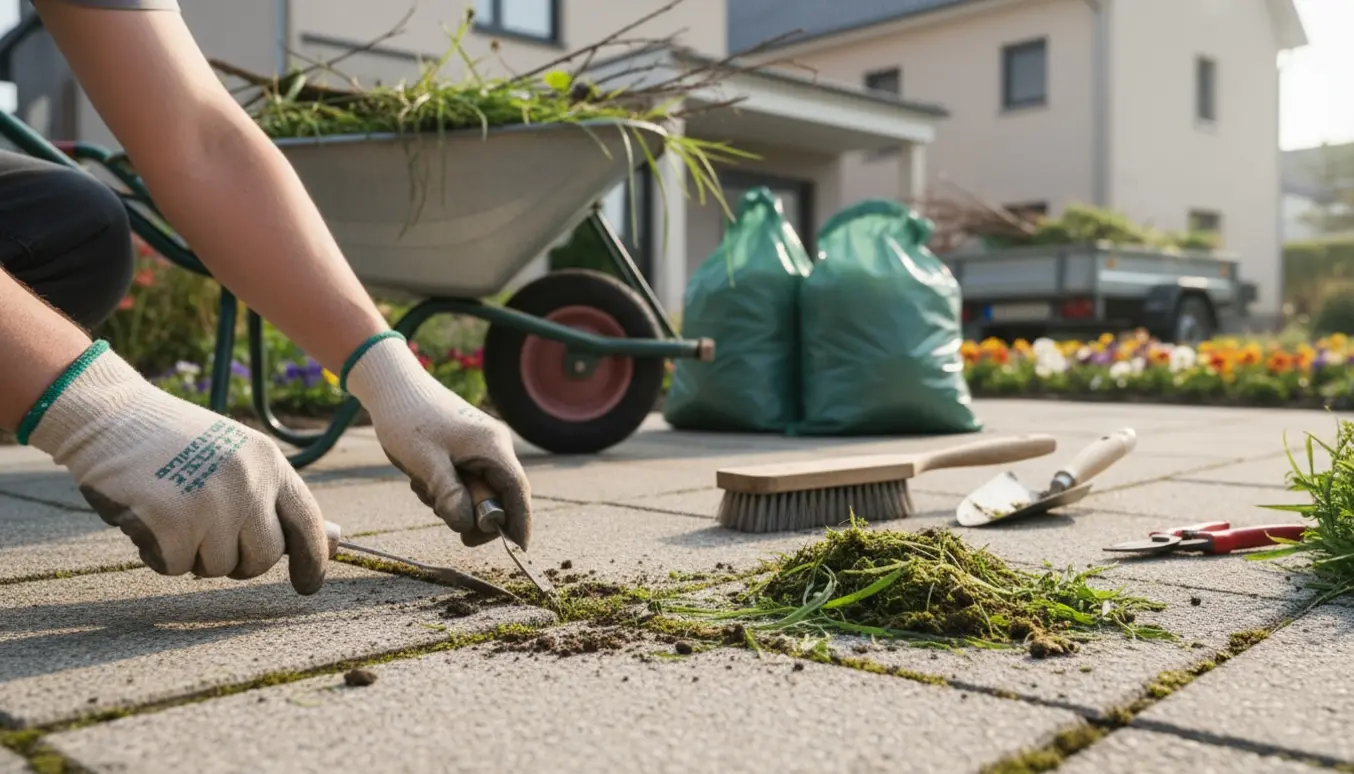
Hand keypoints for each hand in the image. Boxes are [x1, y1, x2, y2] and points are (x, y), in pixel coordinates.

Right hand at [23, 342, 329, 593]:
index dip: (313, 559)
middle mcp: (248, 483)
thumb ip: (272, 496)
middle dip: (239, 560)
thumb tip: (329, 541)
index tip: (308, 585)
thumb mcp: (236, 456)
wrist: (111, 417)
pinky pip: (175, 567)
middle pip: (264, 556)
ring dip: (194, 554)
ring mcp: (211, 504)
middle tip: (209, 538)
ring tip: (174, 514)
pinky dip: (159, 554)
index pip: (307, 522)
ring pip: (218, 566)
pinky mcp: (171, 523)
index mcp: (269, 463)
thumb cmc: (174, 443)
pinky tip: (148, 518)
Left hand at [344, 334, 531, 548]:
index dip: (519, 521)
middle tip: (449, 523)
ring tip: (424, 487)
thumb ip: (450, 495)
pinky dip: (449, 489)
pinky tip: (424, 479)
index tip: (518, 550)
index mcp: (491, 446)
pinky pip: (467, 479)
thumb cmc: (407, 419)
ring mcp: (481, 445)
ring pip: (480, 490)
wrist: (391, 386)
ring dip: (456, 501)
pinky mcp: (467, 447)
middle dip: (476, 514)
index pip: (517, 491)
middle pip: (499, 494)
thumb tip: (468, 526)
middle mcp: (494, 444)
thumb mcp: (426, 463)